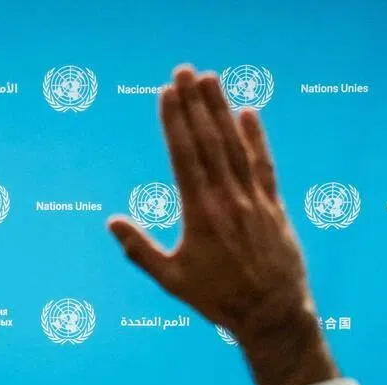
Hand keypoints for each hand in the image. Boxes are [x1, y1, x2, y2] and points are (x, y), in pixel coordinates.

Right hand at [107, 66, 336, 384]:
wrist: (270, 313)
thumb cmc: (216, 300)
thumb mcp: (171, 280)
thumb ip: (140, 250)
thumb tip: (112, 221)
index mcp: (200, 215)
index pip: (184, 158)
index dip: (175, 123)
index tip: (166, 94)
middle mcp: (228, 200)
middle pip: (209, 142)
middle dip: (195, 104)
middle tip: (185, 71)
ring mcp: (254, 200)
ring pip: (235, 145)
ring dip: (222, 109)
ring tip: (211, 79)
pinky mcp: (274, 206)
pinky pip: (263, 164)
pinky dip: (256, 137)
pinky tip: (248, 113)